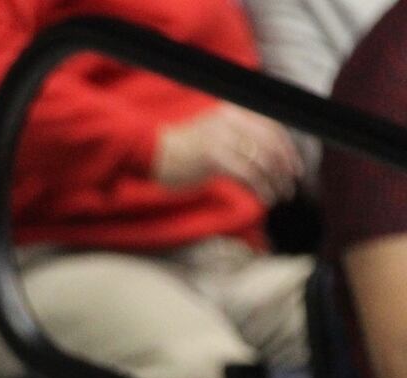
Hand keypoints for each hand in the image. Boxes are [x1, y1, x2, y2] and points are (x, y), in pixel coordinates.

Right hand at [154, 103, 302, 202]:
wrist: (149, 152)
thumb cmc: (181, 148)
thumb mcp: (214, 132)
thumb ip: (238, 136)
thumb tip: (269, 154)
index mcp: (233, 111)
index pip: (272, 128)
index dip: (288, 149)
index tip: (294, 168)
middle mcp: (230, 121)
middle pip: (272, 144)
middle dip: (285, 168)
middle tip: (290, 186)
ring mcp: (222, 138)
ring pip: (263, 161)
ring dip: (276, 182)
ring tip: (279, 195)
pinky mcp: (214, 157)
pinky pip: (249, 174)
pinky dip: (261, 188)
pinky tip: (264, 198)